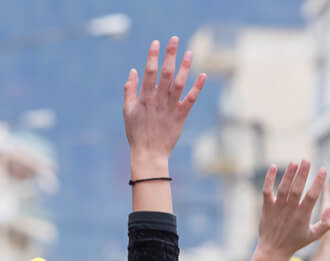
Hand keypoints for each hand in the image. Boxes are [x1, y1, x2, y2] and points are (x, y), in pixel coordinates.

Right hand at [123, 38, 205, 174]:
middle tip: (175, 39)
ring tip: (190, 52)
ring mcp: (170, 108)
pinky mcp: (181, 116)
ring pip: (179, 84)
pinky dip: (197, 88)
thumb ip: (129, 89)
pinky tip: (203, 75)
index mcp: (144, 97)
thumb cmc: (136, 132)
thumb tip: (133, 70)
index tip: (156, 42)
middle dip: (170, 55)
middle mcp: (158, 100)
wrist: (149, 153)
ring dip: (185, 67)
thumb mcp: (127, 110)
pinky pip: (191, 100)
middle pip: (165, 73)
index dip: (153, 56)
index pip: (149, 72)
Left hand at [256, 162, 329, 259]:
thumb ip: (327, 223)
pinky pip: (266, 190)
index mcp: (302, 217)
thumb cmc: (296, 241)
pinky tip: (273, 166)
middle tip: (307, 160)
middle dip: (302, 174)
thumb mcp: (314, 236)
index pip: (312, 197)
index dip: (318, 182)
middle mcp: (289, 211)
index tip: (323, 170)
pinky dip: (269, 179)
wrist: (273, 250)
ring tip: (295, 162)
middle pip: (297, 189)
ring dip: (288, 174)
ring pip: (283, 188)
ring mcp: (277, 208)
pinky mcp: (266, 207)